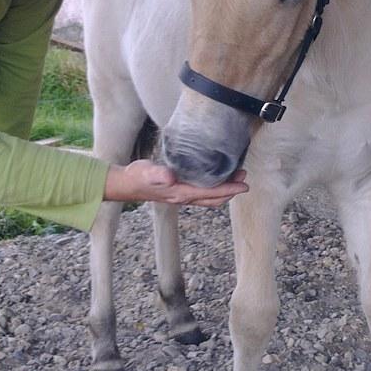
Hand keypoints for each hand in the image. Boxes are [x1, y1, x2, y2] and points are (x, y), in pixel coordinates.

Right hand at [104, 161, 247, 206]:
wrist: (127, 184)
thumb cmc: (137, 177)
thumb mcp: (146, 172)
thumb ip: (158, 174)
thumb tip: (170, 177)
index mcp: (181, 193)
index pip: (211, 193)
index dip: (229, 189)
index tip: (244, 185)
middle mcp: (184, 198)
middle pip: (214, 198)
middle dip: (231, 191)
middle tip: (244, 178)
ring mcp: (183, 196)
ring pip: (209, 197)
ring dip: (225, 190)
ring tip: (236, 176)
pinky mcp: (180, 191)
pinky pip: (203, 192)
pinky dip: (214, 187)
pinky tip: (216, 176)